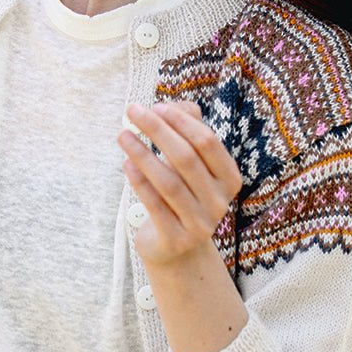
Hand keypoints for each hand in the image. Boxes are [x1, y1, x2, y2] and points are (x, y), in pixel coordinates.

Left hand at [117, 101, 241, 269]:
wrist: (175, 246)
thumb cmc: (181, 192)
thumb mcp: (189, 163)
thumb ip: (187, 130)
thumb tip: (174, 106)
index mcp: (229, 178)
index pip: (208, 143)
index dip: (181, 121)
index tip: (156, 106)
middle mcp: (220, 202)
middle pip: (187, 159)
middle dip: (158, 131)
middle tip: (133, 111)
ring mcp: (200, 224)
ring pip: (169, 183)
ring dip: (143, 154)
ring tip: (122, 135)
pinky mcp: (176, 239)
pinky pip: (155, 205)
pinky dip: (139, 182)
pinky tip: (126, 163)